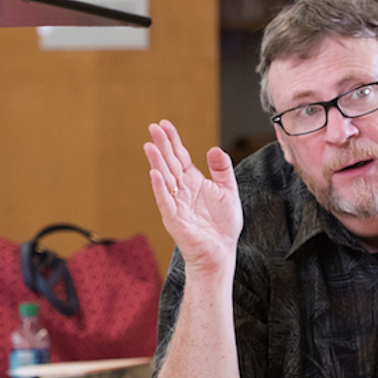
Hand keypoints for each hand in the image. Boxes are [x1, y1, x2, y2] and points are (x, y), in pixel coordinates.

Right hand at [143, 120, 242, 271]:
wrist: (221, 252)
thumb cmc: (223, 225)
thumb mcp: (228, 191)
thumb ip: (222, 169)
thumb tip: (214, 148)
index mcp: (193, 181)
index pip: (180, 156)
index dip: (173, 140)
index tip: (164, 124)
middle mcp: (182, 190)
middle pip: (169, 163)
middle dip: (161, 145)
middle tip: (153, 127)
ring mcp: (176, 204)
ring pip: (164, 179)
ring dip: (157, 162)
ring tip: (150, 146)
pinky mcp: (174, 220)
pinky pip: (165, 202)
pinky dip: (160, 188)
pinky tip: (155, 174)